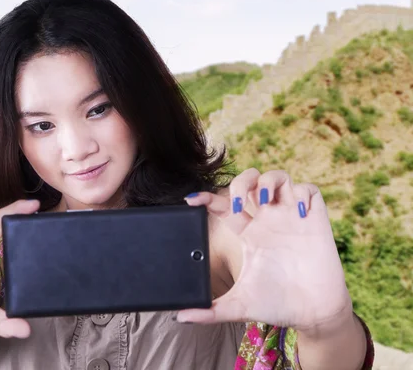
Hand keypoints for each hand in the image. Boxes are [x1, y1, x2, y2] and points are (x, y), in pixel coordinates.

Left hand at [180, 168, 352, 331]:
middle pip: (251, 181)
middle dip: (242, 181)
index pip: (224, 206)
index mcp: (248, 233)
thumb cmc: (277, 305)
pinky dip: (303, 193)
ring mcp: (290, 217)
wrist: (313, 314)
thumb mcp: (238, 305)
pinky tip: (299, 212)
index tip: (191, 200)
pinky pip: (309, 191)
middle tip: (239, 201)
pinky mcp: (315, 220)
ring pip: (279, 177)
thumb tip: (181, 317)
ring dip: (270, 181)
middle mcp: (267, 220)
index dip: (207, 198)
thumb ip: (210, 311)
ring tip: (265, 200)